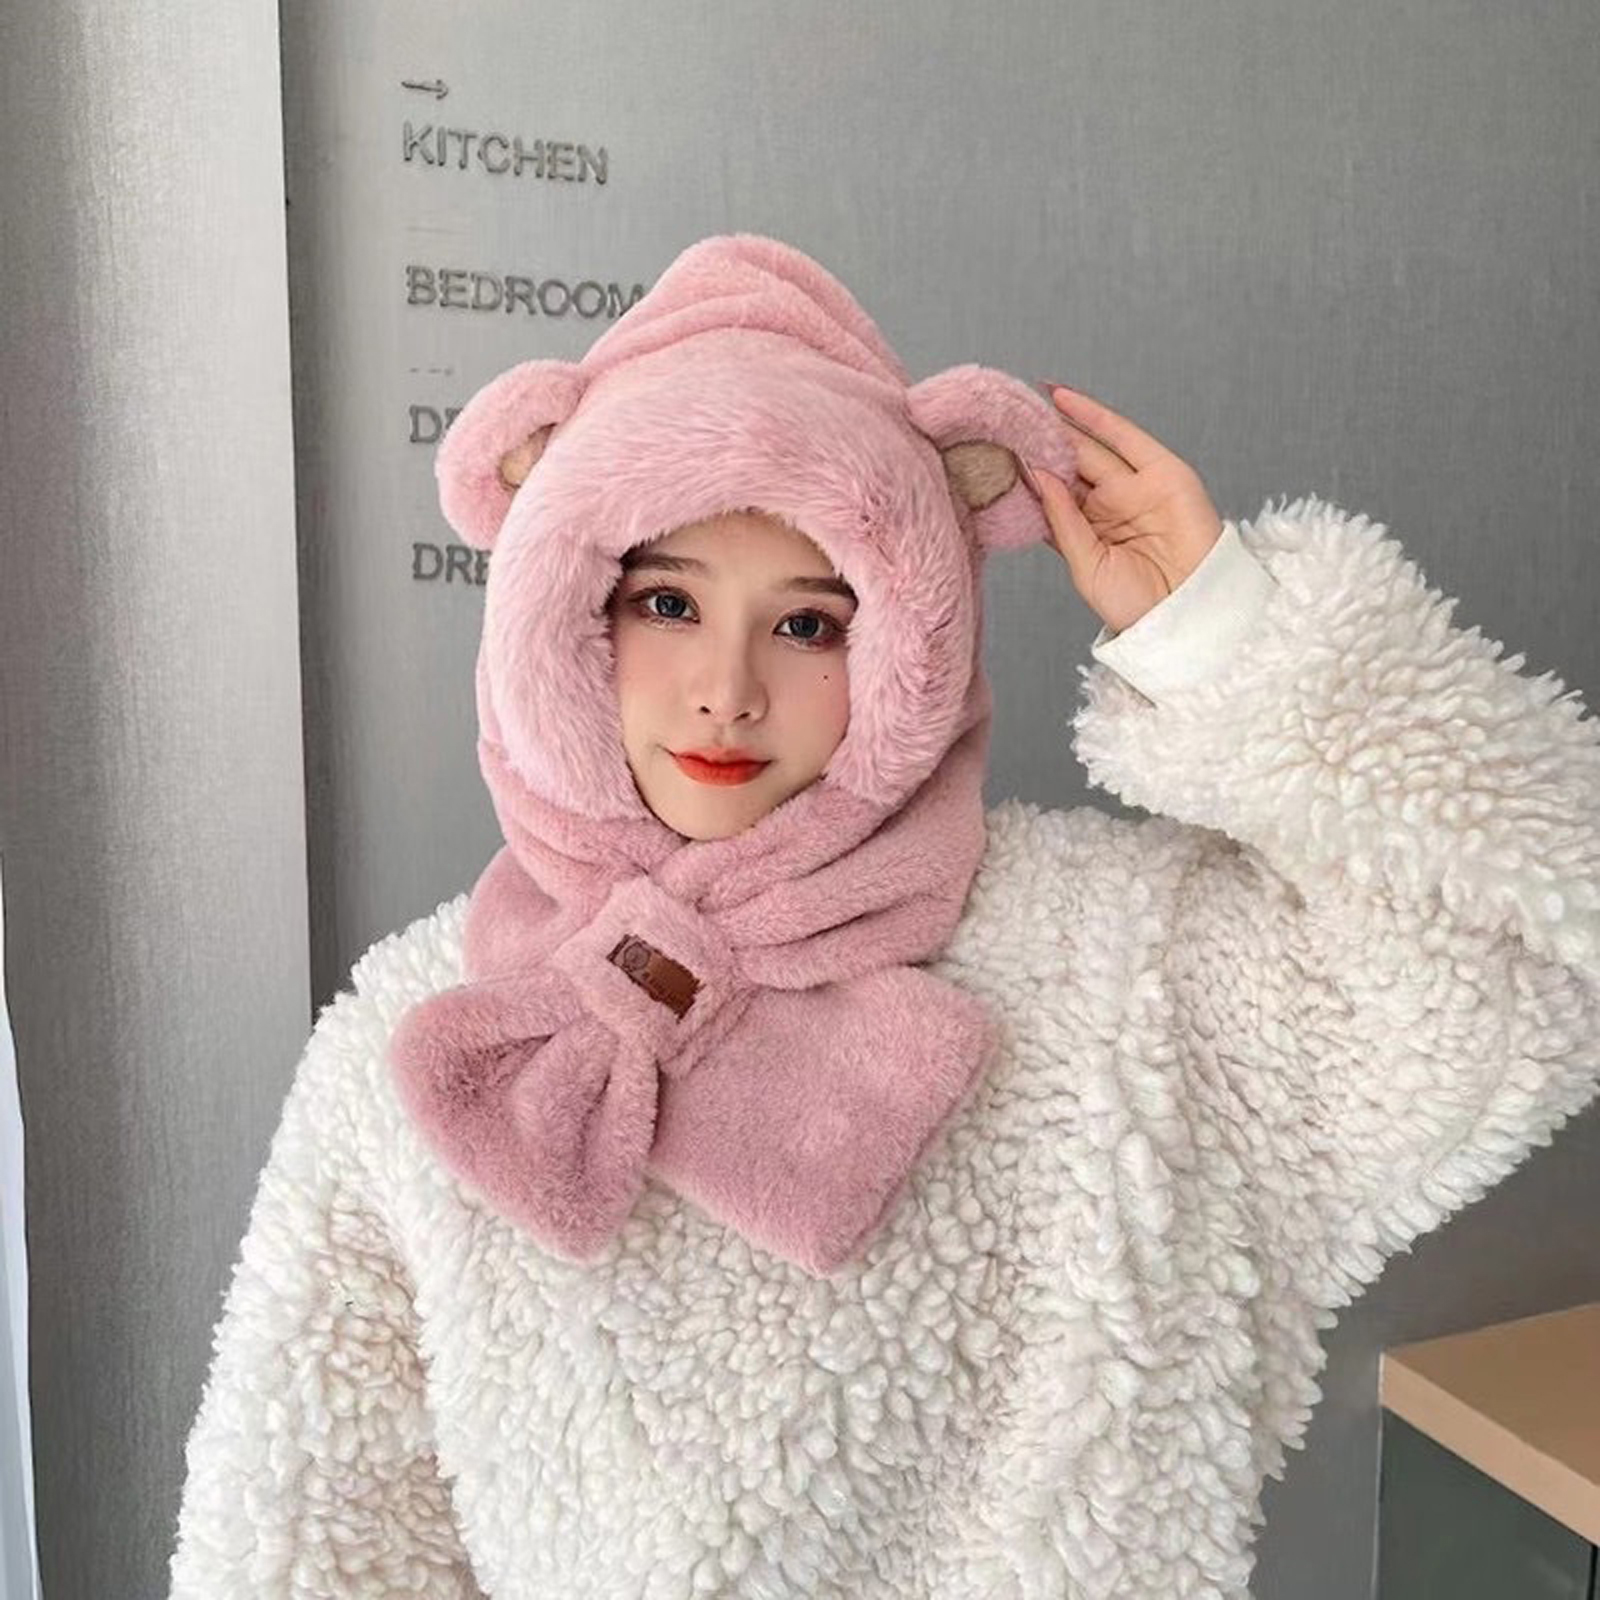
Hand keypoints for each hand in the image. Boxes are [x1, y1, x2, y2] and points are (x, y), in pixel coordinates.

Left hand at [1022, 384, 1222, 635]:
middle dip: (1038, 444)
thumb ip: (1062, 520)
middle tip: (1004, 420)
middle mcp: (1110, 506)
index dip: (1027, 473)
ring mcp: (1136, 487)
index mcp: (1089, 532)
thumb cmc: (1137, 605)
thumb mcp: (1086, 564)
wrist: (1186, 616)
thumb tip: (1037, 476)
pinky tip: (1062, 399)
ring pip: (1091, 447)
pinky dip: (1095, 416)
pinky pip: (1125, 437)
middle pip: (1069, 467)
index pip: (1053, 494)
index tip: (993, 453)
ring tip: (1025, 402)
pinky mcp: (1164, 472)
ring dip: (1060, 424)